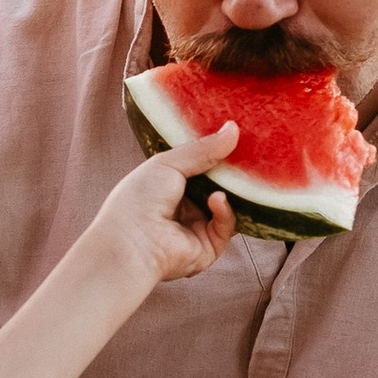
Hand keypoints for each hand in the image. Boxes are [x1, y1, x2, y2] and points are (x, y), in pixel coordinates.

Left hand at [91, 140, 237, 288]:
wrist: (131, 243)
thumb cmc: (138, 200)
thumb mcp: (168, 163)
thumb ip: (202, 149)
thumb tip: (233, 129)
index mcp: (168, 187)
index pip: (199, 168)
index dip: (216, 155)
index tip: (235, 138)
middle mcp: (183, 208)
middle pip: (217, 186)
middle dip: (230, 173)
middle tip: (246, 155)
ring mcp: (196, 229)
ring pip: (226, 207)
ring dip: (230, 192)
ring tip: (230, 178)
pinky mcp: (207, 248)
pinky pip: (226, 228)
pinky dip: (225, 212)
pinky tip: (216, 200)